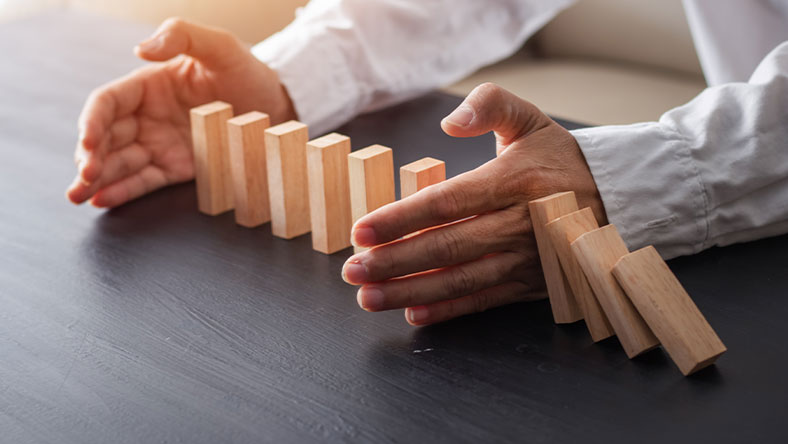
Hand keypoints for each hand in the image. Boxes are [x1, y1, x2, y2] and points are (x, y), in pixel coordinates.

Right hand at [67, 18, 295, 207]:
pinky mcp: (176, 168)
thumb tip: (140, 50)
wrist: (277, 106)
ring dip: (96, 179)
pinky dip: (124, 191)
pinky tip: (103, 201)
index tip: (89, 142)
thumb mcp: (219, 46)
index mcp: (148, 85)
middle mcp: (147, 116)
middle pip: (106, 136)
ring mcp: (159, 144)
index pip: (107, 103)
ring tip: (79, 195)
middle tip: (83, 177)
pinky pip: (145, 180)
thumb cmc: (246, 72)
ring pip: (119, 162)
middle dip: (90, 157)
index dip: (92, 122)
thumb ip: (181, 36)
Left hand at [341, 83, 606, 325]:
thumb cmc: (562, 159)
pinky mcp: (532, 284)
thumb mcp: (531, 119)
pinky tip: (416, 314)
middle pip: (448, 246)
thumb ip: (490, 104)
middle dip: (395, 261)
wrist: (618, 198)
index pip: (447, 202)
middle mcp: (520, 224)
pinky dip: (450, 310)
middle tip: (353, 270)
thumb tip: (449, 122)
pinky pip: (486, 300)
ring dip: (412, 291)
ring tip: (370, 297)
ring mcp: (527, 259)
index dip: (401, 219)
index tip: (363, 230)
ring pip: (462, 280)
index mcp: (513, 181)